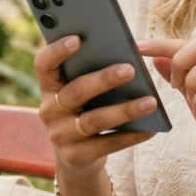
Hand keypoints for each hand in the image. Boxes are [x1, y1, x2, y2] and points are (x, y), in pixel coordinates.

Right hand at [34, 34, 157, 178]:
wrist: (77, 157)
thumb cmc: (84, 111)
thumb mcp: (80, 93)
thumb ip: (90, 72)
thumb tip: (124, 53)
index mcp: (49, 87)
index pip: (44, 65)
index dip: (57, 51)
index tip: (78, 38)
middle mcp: (50, 111)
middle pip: (76, 91)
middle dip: (104, 80)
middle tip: (130, 69)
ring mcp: (61, 135)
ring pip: (95, 120)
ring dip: (125, 110)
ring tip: (151, 101)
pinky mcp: (77, 156)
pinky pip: (108, 144)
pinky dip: (131, 136)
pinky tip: (151, 128)